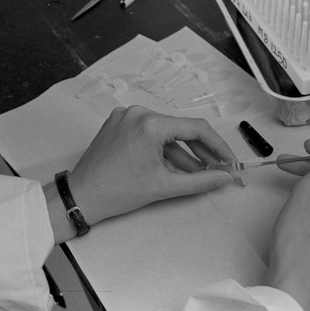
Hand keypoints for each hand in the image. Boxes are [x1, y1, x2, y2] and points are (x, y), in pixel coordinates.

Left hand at [68, 105, 234, 225]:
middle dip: (201, 151)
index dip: (218, 146)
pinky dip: (164, 149)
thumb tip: (224, 177)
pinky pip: (150, 134)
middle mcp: (138, 113)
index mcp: (150, 123)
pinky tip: (175, 166)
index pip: (196, 129)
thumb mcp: (164, 186)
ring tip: (198, 172)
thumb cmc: (118, 192)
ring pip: (166, 133)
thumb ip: (200, 180)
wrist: (80, 197)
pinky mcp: (119, 124)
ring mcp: (126, 117)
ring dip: (183, 153)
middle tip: (217, 168)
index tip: (229, 160)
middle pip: (181, 129)